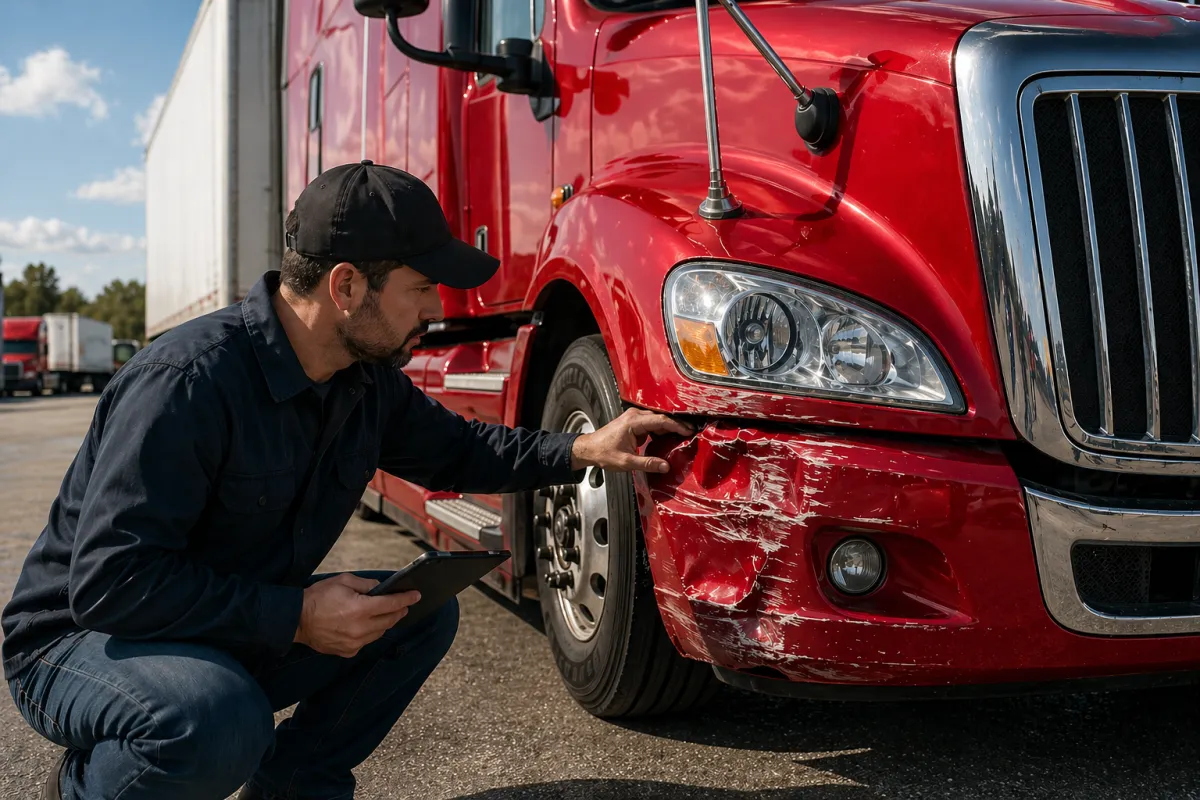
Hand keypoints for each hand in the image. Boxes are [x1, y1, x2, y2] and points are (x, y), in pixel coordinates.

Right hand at [293, 573, 420, 657]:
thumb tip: (380, 588)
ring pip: (379, 633)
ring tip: (388, 614)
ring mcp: (354, 643)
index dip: (406, 599)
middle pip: (389, 621)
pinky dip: (370, 633)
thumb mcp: (343, 581)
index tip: (417, 596)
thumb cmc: (318, 597)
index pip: (391, 604)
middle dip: (399, 611)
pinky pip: (366, 642)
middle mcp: (360, 628)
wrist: (295, 620)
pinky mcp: (347, 651)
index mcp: (360, 609)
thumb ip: (366, 584)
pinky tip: (367, 626)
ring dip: (386, 623)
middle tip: (404, 605)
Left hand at [570, 408, 694, 473]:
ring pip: (657, 420)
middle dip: (676, 425)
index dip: (677, 426)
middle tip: (691, 433)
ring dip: (669, 427)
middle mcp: (635, 415)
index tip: (689, 431)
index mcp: (633, 422)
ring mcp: (634, 418)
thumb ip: (647, 463)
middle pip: (661, 418)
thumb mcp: (626, 462)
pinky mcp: (633, 422)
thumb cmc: (603, 454)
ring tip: (683, 436)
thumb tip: (666, 466)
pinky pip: (651, 423)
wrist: (588, 449)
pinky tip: (669, 438)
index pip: (661, 420)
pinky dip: (661, 430)